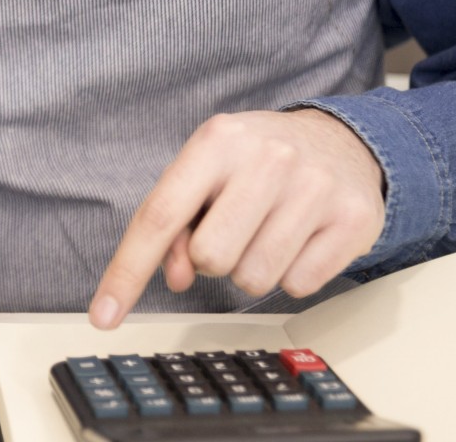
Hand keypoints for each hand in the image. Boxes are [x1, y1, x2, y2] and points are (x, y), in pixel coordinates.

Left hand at [88, 109, 385, 328]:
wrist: (341, 143)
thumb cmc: (258, 163)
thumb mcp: (209, 174)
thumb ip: (178, 222)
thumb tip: (176, 276)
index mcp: (218, 140)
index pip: (160, 215)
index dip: (127, 271)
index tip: (104, 315)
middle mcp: (268, 156)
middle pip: (210, 257)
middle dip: (214, 260)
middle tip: (235, 231)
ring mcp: (314, 186)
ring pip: (254, 280)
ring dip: (253, 269)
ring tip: (268, 232)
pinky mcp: (352, 219)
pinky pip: (299, 286)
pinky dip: (292, 275)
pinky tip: (301, 239)